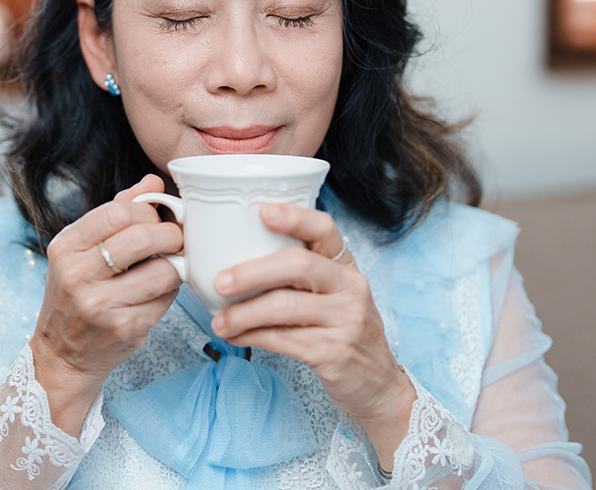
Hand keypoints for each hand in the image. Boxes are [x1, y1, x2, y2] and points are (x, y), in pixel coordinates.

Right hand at [30, 175, 183, 432]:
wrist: (63, 355)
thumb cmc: (77, 295)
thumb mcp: (81, 251)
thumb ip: (116, 213)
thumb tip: (153, 183)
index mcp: (65, 247)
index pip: (119, 211)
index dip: (149, 211)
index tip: (157, 219)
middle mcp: (77, 275)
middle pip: (144, 237)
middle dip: (171, 234)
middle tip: (176, 239)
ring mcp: (100, 305)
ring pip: (163, 270)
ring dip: (176, 264)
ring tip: (170, 265)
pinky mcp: (124, 328)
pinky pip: (166, 298)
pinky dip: (170, 291)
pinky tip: (159, 292)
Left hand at [209, 203, 415, 470]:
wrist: (377, 384)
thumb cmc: (342, 331)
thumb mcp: (333, 296)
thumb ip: (301, 277)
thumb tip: (235, 262)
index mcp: (346, 266)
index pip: (325, 229)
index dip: (294, 217)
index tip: (262, 211)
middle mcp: (350, 287)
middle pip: (298, 264)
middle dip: (252, 272)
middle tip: (219, 281)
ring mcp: (346, 320)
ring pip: (284, 306)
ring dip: (243, 314)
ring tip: (218, 321)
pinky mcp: (334, 352)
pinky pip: (283, 339)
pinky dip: (252, 337)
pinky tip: (235, 337)